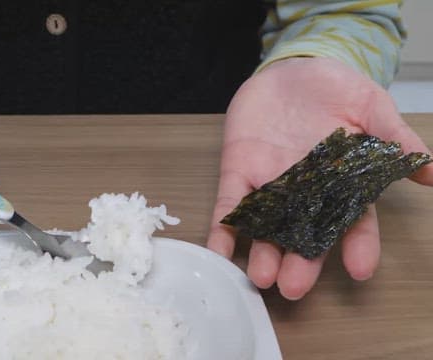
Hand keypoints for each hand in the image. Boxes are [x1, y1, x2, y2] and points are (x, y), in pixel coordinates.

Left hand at [207, 57, 432, 299]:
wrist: (290, 68)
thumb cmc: (335, 88)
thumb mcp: (371, 105)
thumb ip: (393, 137)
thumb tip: (432, 171)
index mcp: (341, 183)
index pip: (353, 221)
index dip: (357, 245)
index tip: (359, 269)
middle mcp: (305, 193)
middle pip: (304, 234)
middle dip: (299, 262)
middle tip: (293, 287)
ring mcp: (270, 184)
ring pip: (266, 226)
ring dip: (260, 252)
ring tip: (260, 277)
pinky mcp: (239, 171)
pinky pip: (229, 204)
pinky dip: (222, 228)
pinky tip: (217, 251)